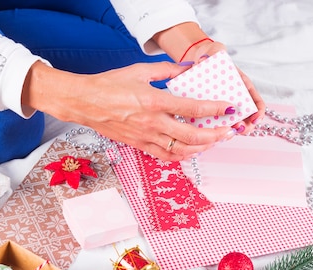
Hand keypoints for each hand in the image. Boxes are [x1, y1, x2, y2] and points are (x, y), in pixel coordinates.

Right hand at [22, 61, 236, 160]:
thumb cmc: (108, 85)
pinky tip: (191, 150)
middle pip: (191, 136)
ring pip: (181, 151)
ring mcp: (146, 137)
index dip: (214, 110)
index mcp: (154, 101)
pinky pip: (165, 156)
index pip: (192, 109)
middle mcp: (152, 123)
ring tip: (213, 141)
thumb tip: (188, 69)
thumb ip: (167, 71)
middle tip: (227, 130)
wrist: (84, 103)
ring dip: (201, 148)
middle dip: (214, 135)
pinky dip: (182, 155)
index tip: (228, 108)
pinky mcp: (139, 145)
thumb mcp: (139, 71)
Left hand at [188, 40, 265, 133]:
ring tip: (228, 132)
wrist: (199, 61)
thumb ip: (215, 52)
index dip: (259, 112)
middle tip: (239, 129)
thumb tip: (205, 59)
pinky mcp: (215, 110)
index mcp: (243, 86)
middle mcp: (238, 98)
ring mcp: (227, 106)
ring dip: (234, 130)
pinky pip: (221, 123)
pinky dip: (221, 129)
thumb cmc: (211, 56)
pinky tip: (215, 132)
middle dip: (247, 126)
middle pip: (248, 117)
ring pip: (236, 123)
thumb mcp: (216, 51)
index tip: (256, 118)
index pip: (257, 101)